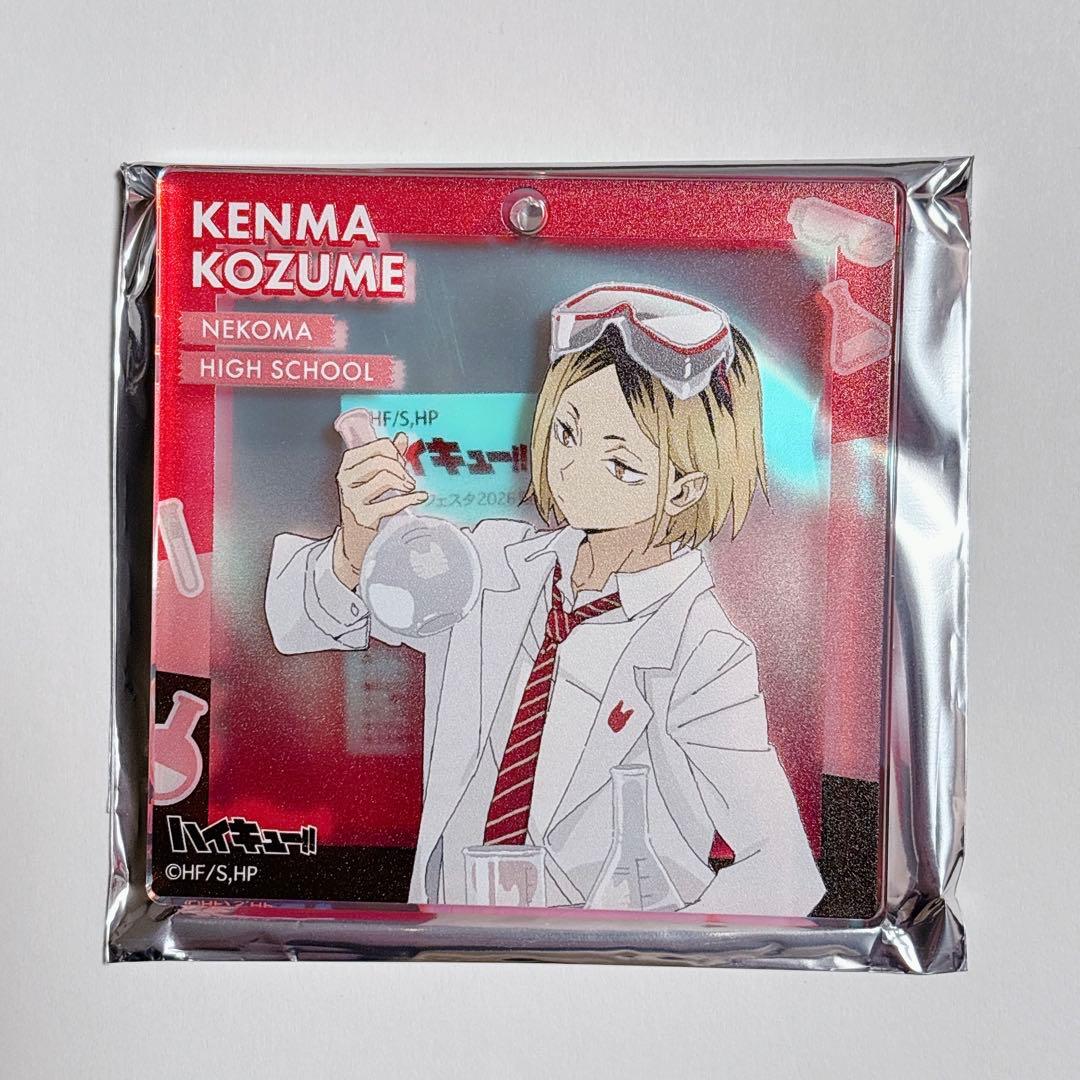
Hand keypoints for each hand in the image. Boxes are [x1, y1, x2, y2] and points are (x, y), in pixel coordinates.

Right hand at [332, 433, 427, 588]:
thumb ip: (388, 456)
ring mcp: (351, 498)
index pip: (378, 446)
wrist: (354, 538)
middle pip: (382, 462)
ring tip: (410, 489)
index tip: (403, 463)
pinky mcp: (362, 517)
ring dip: (404, 483)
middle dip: (401, 469)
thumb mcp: (372, 477)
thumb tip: (402, 437)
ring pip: (385, 478)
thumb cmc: (366, 502)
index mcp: (348, 463)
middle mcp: (345, 479)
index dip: (396, 453)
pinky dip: (409, 499)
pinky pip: (390, 503)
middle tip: (409, 481)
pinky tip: (420, 497)